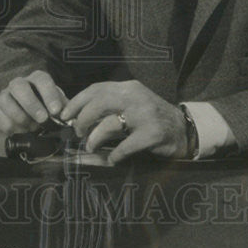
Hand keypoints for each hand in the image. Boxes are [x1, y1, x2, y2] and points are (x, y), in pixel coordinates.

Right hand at [0, 70, 68, 134]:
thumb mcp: (56, 104)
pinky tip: (22, 131)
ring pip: (7, 102)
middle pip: (20, 87)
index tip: (56, 111)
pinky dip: (12, 127)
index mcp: (37, 79)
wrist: (22, 109)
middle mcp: (19, 83)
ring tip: (33, 128)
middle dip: (31, 104)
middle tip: (42, 120)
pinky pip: (0, 118)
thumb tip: (73, 118)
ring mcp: (5, 94)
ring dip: (21, 118)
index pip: (42, 80)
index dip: (49, 94)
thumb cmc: (44, 105)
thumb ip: (64, 110)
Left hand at [60, 80, 187, 164]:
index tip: (64, 115)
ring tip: (90, 147)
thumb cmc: (151, 118)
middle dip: (83, 119)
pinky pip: (125, 146)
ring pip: (109, 124)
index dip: (77, 102)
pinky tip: (112, 159)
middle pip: (99, 103)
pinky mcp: (152, 134)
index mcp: (128, 88)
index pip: (96, 89)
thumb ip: (109, 106)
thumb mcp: (132, 104)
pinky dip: (114, 155)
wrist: (183, 130)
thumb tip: (77, 116)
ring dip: (95, 139)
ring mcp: (145, 115)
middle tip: (78, 132)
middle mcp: (136, 97)